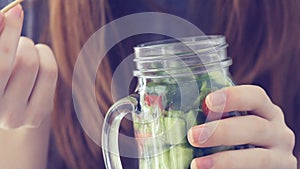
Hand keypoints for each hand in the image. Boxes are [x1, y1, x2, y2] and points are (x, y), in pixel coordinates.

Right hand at [0, 5, 57, 128]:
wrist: (6, 112)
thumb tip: (4, 15)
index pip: (1, 62)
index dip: (8, 34)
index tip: (13, 11)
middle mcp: (0, 112)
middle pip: (24, 62)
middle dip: (20, 37)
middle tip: (17, 22)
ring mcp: (21, 117)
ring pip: (37, 65)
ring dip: (30, 46)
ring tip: (21, 49)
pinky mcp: (39, 115)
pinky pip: (50, 72)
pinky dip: (43, 55)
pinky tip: (36, 57)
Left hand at [188, 85, 296, 168]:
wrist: (252, 164)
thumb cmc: (237, 139)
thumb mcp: (228, 124)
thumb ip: (206, 115)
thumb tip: (160, 102)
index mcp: (264, 111)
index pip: (255, 96)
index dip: (232, 97)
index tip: (207, 102)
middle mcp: (277, 130)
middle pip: (254, 126)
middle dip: (222, 132)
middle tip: (194, 136)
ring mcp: (281, 154)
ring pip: (257, 157)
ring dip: (225, 160)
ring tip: (197, 165)